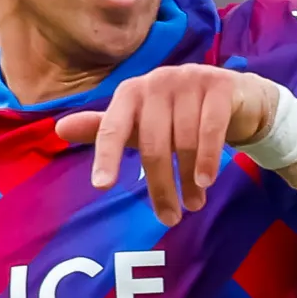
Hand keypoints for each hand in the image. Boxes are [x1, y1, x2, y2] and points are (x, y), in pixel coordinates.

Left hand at [59, 65, 281, 225]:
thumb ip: (106, 130)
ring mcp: (190, 80)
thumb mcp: (142, 125)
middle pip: (153, 143)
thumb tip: (59, 129)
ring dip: (188, 180)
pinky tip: (206, 182)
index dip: (106, 156)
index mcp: (132, 92)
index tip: (102, 187)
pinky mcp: (220, 85)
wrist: (236, 98)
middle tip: (169, 218)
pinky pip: (211, 129)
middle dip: (160, 185)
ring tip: (193, 204)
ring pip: (184, 140)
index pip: (114, 127)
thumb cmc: (181, 115)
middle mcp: (157, 81)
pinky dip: (208, 159)